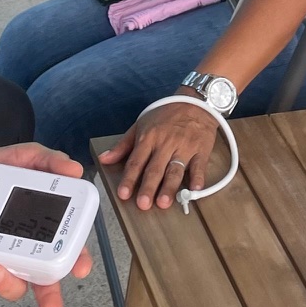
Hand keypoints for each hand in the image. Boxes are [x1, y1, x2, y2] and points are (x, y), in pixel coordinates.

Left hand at [0, 142, 92, 306]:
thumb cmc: (2, 166)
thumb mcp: (28, 156)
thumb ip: (50, 160)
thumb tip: (74, 169)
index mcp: (46, 226)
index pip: (67, 248)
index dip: (77, 261)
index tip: (80, 268)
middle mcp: (26, 248)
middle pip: (43, 280)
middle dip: (50, 299)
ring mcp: (2, 257)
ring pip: (11, 286)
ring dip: (7, 285)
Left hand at [98, 96, 217, 208]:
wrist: (194, 102)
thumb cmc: (165, 115)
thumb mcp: (140, 125)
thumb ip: (123, 145)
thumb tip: (104, 159)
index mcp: (148, 138)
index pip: (136, 161)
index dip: (129, 178)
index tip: (123, 194)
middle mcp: (165, 144)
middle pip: (155, 169)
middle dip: (148, 187)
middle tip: (143, 204)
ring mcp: (184, 147)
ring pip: (175, 169)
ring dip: (169, 187)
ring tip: (164, 202)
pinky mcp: (201, 150)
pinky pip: (199, 165)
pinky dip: (198, 178)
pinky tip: (195, 190)